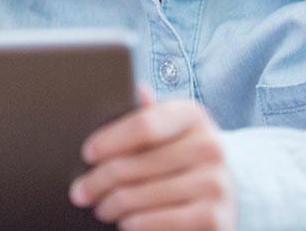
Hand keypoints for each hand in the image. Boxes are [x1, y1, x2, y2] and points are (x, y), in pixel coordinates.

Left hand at [70, 87, 237, 230]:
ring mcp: (215, 184)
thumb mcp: (169, 130)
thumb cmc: (182, 157)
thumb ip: (149, 115)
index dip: (108, 141)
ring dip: (111, 206)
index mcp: (193, 116)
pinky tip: (126, 222)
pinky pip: (157, 222)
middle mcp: (210, 147)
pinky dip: (134, 224)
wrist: (225, 193)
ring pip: (139, 197)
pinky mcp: (214, 218)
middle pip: (132, 165)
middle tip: (81, 192)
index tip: (87, 154)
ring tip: (102, 208)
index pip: (142, 125)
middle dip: (98, 181)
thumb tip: (138, 89)